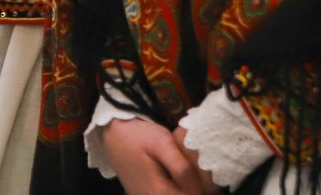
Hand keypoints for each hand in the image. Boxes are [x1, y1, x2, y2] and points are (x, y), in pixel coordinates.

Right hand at [102, 117, 216, 194]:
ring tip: (187, 170)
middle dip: (194, 187)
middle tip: (199, 171)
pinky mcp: (142, 194)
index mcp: (158, 193)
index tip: (209, 176)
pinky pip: (164, 194)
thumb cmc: (137, 135)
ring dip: (184, 187)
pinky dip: (175, 186)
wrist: (111, 132)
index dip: (203, 189)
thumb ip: (182, 168)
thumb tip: (200, 190)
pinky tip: (176, 173)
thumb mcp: (162, 144)